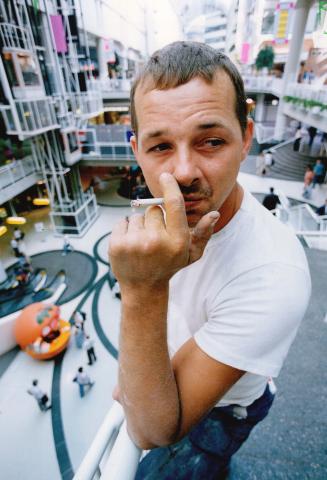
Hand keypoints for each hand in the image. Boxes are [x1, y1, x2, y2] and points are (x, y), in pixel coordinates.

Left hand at [109, 173, 219, 288]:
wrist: (143, 287)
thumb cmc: (169, 266)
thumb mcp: (191, 254)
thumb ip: (203, 233)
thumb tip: (214, 214)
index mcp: (176, 241)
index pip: (174, 204)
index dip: (170, 186)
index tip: (166, 176)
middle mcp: (156, 241)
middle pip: (154, 209)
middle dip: (155, 218)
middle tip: (155, 236)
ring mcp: (135, 243)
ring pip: (137, 216)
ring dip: (140, 226)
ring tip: (143, 244)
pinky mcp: (117, 244)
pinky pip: (122, 221)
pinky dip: (126, 230)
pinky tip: (131, 245)